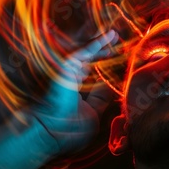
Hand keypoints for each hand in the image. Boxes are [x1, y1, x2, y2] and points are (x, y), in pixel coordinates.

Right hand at [29, 30, 117, 155]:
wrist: (52, 134)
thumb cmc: (69, 130)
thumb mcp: (93, 113)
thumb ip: (101, 99)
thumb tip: (112, 86)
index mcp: (73, 88)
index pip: (89, 70)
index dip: (102, 63)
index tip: (115, 57)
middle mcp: (68, 76)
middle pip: (88, 58)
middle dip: (102, 49)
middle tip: (117, 40)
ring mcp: (66, 71)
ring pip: (86, 51)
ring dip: (101, 41)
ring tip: (114, 34)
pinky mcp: (65, 66)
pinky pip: (84, 51)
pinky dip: (96, 43)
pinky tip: (108, 36)